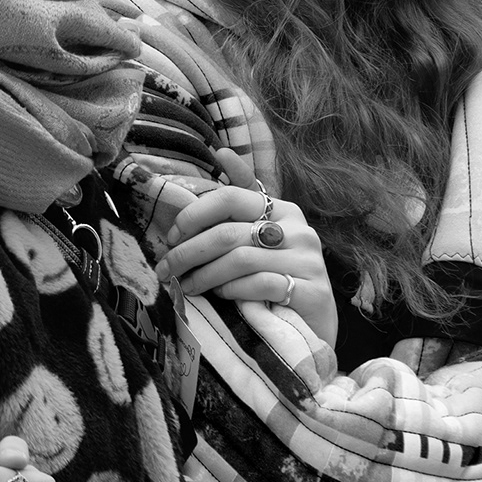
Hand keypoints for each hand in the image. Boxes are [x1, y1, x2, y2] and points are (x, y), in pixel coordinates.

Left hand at [155, 182, 339, 347]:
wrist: (315, 328)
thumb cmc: (280, 279)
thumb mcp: (262, 237)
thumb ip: (242, 202)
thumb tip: (222, 152)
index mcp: (284, 210)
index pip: (232, 197)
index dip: (195, 214)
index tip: (171, 235)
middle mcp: (299, 230)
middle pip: (230, 232)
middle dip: (188, 252)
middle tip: (165, 269)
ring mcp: (308, 261)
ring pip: (240, 259)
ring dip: (204, 275)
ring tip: (186, 287)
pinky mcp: (311, 291)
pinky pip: (260, 284)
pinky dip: (233, 290)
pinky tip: (220, 296)